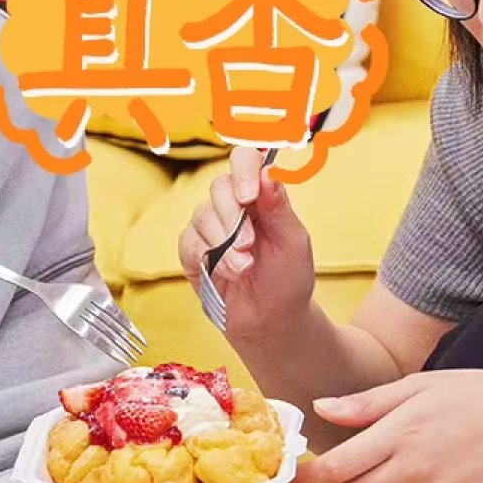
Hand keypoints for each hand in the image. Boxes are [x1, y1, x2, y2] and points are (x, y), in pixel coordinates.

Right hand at [178, 146, 315, 340]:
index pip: (245, 161)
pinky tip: (226, 274)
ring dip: (224, 245)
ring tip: (243, 268)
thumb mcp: (293, 242)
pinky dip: (207, 258)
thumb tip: (267, 172)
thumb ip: (279, 207)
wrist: (271, 321)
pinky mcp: (193, 250)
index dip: (243, 171)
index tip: (249, 196)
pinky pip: (189, 241)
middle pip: (219, 187)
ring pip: (202, 214)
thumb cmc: (287, 279)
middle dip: (233, 218)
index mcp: (262, 196)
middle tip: (249, 246)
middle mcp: (234, 205)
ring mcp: (211, 226)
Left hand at [289, 370, 482, 482]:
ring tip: (395, 479)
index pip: (334, 470)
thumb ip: (367, 404)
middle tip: (352, 474)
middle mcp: (414, 472)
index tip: (297, 477)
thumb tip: (323, 409)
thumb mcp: (418, 386)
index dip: (307, 478)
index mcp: (399, 434)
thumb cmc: (477, 397)